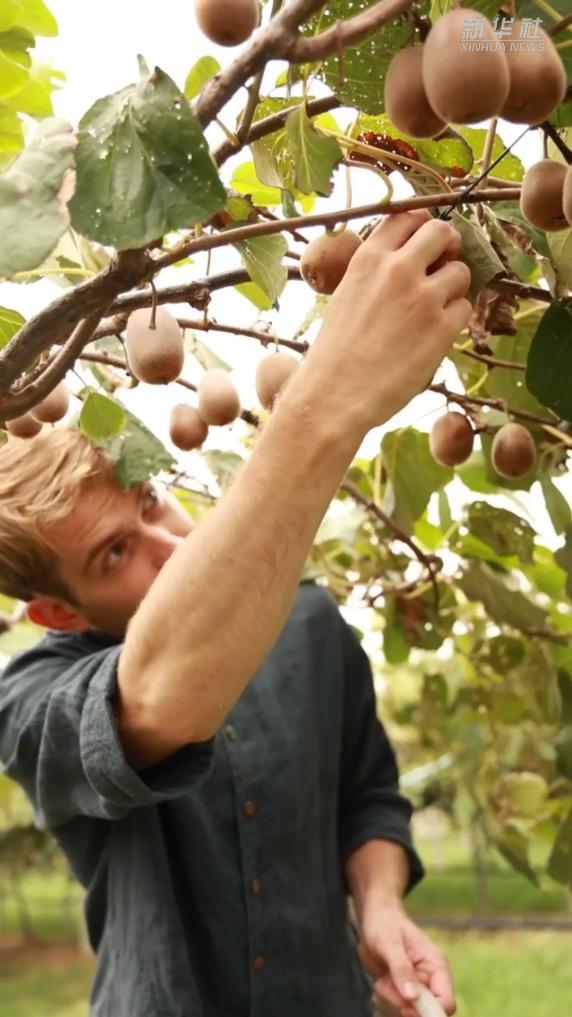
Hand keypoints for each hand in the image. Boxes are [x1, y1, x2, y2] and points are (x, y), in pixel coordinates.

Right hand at [311, 209, 471, 431]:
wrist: (334, 395)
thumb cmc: (335, 353)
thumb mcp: (345, 295)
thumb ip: (375, 272)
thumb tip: (409, 259)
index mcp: (368, 258)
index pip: (407, 216)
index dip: (422, 226)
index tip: (426, 241)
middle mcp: (398, 269)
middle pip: (442, 231)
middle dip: (447, 247)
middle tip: (444, 265)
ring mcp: (423, 297)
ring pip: (461, 271)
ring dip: (453, 288)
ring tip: (434, 310)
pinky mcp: (441, 328)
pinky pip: (465, 308)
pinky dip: (455, 319)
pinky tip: (435, 334)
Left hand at [356, 901, 454, 1016]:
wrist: (374, 919)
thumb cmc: (385, 924)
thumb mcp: (390, 943)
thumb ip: (401, 969)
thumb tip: (412, 997)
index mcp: (437, 966)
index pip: (446, 1002)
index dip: (428, 1012)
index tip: (405, 1009)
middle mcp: (430, 980)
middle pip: (423, 1012)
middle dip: (401, 1004)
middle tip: (384, 984)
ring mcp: (417, 988)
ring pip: (407, 1012)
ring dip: (389, 1000)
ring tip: (382, 979)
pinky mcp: (403, 993)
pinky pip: (395, 1010)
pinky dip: (384, 1001)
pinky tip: (380, 982)